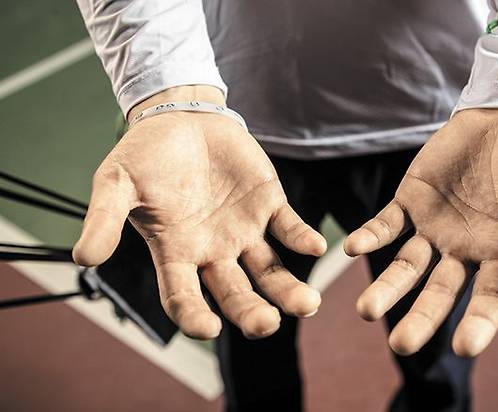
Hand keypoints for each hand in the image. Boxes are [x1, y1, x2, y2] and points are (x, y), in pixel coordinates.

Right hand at [73, 86, 325, 338]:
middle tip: (267, 325)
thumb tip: (85, 259)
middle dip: (252, 313)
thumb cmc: (145, 153)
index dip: (194, 316)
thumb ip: (104, 218)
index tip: (209, 328)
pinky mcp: (269, 206)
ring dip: (289, 290)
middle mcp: (213, 250)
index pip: (184, 296)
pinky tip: (316, 247)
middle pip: (236, 294)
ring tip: (308, 304)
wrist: (181, 116)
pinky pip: (290, 230)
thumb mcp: (117, 181)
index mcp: (176, 252)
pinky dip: (302, 239)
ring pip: (270, 272)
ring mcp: (244, 231)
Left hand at [344, 108, 497, 356]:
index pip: (492, 299)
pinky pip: (386, 225)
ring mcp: (434, 227)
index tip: (463, 346)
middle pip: (440, 293)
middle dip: (421, 318)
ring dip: (386, 288)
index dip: (479, 323)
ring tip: (366, 310)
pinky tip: (353, 247)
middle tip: (400, 343)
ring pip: (406, 267)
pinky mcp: (410, 200)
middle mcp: (465, 249)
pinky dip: (371, 236)